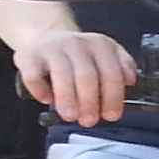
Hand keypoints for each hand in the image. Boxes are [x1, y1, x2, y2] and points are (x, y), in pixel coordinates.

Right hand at [13, 29, 136, 126]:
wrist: (46, 38)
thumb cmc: (79, 57)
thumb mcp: (105, 56)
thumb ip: (121, 67)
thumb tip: (130, 80)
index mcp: (100, 45)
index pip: (111, 73)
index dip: (113, 97)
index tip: (111, 115)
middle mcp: (77, 43)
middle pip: (87, 75)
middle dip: (90, 102)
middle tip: (89, 120)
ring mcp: (51, 48)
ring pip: (62, 74)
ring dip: (68, 99)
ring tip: (70, 116)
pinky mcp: (28, 56)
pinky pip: (34, 76)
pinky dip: (41, 91)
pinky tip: (47, 99)